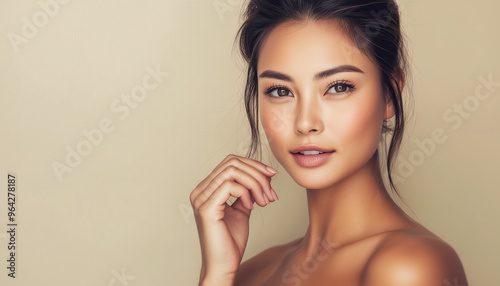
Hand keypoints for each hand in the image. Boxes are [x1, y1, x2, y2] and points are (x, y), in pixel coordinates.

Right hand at [190, 154, 278, 284]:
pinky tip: (251, 207)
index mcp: (206, 189)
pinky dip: (246, 193)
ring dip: (256, 183)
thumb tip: (264, 172)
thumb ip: (248, 190)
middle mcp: (200, 190)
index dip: (253, 165)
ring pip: (233, 171)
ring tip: (265, 201)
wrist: (224, 265)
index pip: (230, 162)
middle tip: (271, 192)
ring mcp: (201, 198)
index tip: (272, 175)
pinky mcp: (206, 208)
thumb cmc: (231, 241)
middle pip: (232, 162)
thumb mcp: (243, 209)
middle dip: (257, 173)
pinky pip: (230, 186)